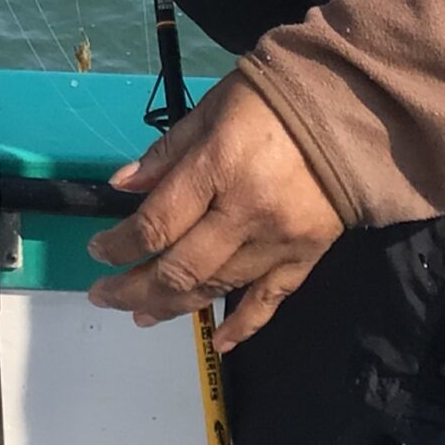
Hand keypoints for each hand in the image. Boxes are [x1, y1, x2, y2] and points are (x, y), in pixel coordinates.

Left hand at [85, 75, 346, 351]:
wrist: (348, 109)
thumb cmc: (269, 101)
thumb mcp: (210, 110)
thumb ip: (166, 153)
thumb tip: (122, 187)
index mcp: (218, 168)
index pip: (156, 223)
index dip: (119, 244)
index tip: (97, 250)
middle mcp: (246, 214)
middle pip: (180, 269)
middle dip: (134, 288)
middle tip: (104, 295)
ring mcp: (278, 242)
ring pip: (217, 288)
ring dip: (173, 307)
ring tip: (141, 315)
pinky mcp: (306, 257)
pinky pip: (269, 301)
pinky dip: (242, 327)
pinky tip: (217, 343)